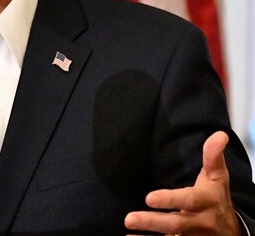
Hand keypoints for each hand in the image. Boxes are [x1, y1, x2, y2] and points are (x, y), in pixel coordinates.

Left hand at [125, 131, 241, 234]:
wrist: (232, 230)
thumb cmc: (216, 197)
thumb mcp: (218, 177)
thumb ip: (213, 156)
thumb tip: (219, 134)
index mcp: (206, 202)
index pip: (188, 201)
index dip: (170, 200)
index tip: (149, 197)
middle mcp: (200, 222)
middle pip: (176, 225)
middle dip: (153, 222)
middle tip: (129, 218)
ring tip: (128, 228)